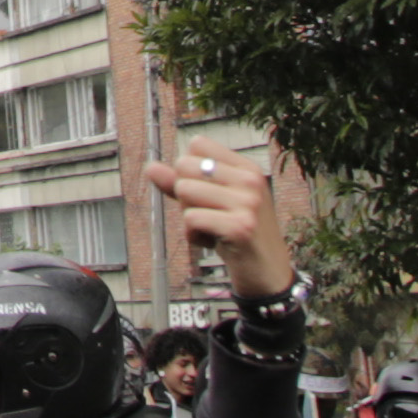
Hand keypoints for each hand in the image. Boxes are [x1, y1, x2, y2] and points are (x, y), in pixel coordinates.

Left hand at [148, 151, 303, 301]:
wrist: (267, 274)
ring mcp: (248, 203)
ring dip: (189, 217)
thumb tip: (151, 166)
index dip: (189, 171)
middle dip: (186, 196)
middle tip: (211, 216)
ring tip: (213, 229)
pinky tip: (214, 243)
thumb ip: (182, 183)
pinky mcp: (240, 227)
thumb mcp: (212, 203)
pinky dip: (193, 236)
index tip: (209, 195)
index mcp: (247, 168)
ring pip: (184, 191)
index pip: (198, 144)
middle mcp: (250, 180)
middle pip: (185, 166)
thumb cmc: (236, 234)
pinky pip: (190, 219)